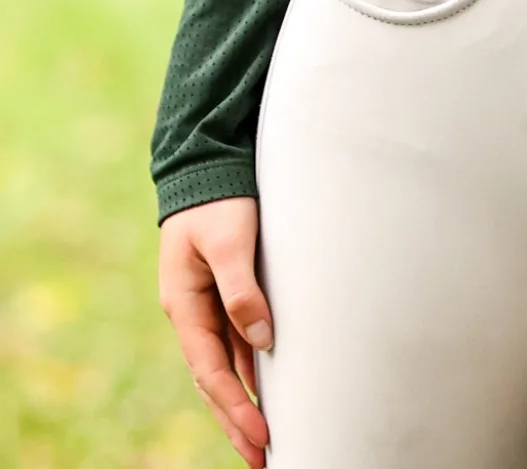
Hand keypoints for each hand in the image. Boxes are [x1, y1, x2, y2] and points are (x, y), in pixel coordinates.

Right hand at [159, 196, 272, 467]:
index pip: (211, 371)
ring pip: (223, 366)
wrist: (207, 165)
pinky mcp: (222, 294)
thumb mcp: (230, 241)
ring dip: (240, 402)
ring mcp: (205, 306)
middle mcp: (192, 313)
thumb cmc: (218, 200)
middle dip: (235, 421)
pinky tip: (262, 390)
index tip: (261, 436)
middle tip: (262, 457)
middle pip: (213, 380)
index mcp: (185, 305)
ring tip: (262, 439)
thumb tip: (262, 342)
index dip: (235, 406)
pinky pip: (232, 345)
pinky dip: (245, 372)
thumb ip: (243, 289)